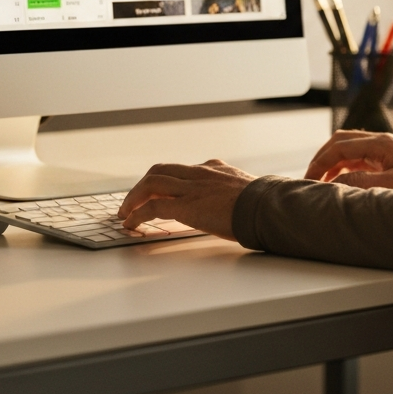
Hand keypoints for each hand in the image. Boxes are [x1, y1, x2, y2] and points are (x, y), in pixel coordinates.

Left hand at [118, 159, 254, 240]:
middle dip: (144, 184)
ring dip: (134, 197)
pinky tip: (130, 224)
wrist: (267, 206)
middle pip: (161, 170)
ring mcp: (191, 187)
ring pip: (151, 183)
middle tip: (134, 199)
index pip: (185, 169)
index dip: (169, 180)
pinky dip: (136, 214)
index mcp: (217, 169)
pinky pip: (151, 206)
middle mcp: (201, 173)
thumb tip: (246, 210)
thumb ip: (240, 195)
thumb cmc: (266, 205)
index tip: (161, 190)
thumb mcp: (251, 192)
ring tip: (125, 211)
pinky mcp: (185, 205)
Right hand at [306, 131, 392, 189]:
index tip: (309, 179)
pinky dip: (342, 166)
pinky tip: (337, 180)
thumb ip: (365, 183)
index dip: (321, 162)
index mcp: (380, 143)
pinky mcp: (384, 156)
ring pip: (346, 147)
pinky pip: (356, 157)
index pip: (339, 147)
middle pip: (339, 141)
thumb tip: (336, 184)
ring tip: (319, 181)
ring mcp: (381, 147)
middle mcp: (378, 140)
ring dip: (330, 162)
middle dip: (321, 158)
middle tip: (309, 178)